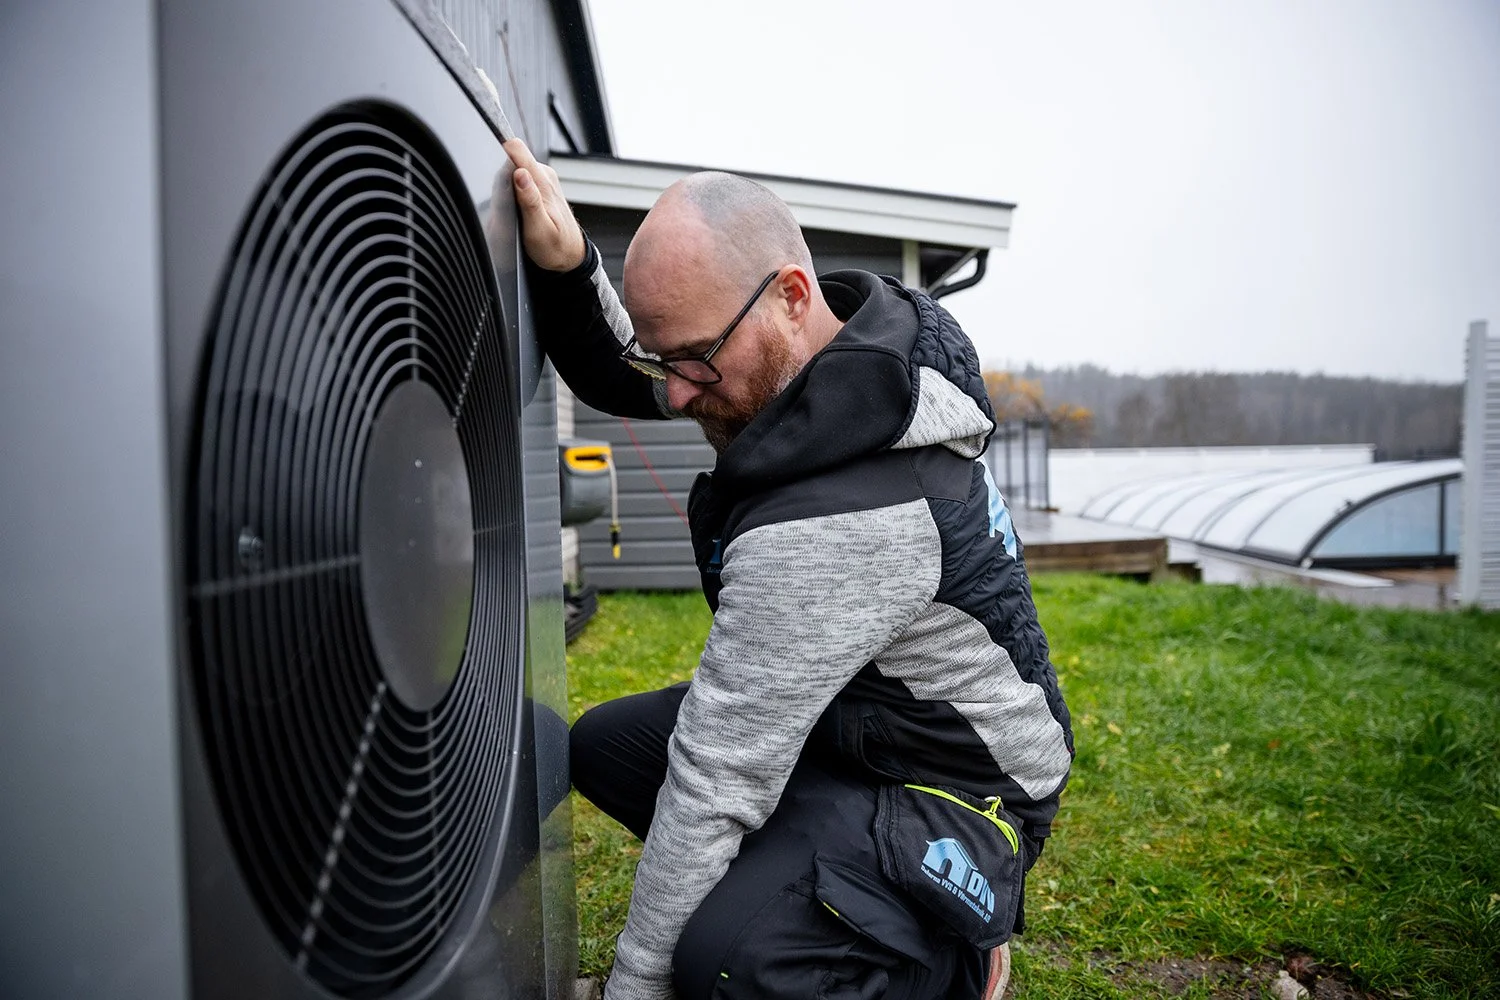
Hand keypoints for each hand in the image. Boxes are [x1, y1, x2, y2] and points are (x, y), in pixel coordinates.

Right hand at [504, 137, 586, 271]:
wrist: (569, 256)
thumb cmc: (555, 247)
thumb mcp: (539, 229)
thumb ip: (529, 200)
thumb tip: (520, 174)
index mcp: (542, 181)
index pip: (515, 148)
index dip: (498, 153)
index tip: (491, 173)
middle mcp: (544, 175)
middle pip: (510, 157)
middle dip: (499, 176)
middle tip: (504, 204)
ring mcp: (542, 179)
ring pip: (513, 168)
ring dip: (505, 186)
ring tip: (511, 210)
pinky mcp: (539, 185)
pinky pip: (518, 178)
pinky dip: (512, 191)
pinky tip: (516, 209)